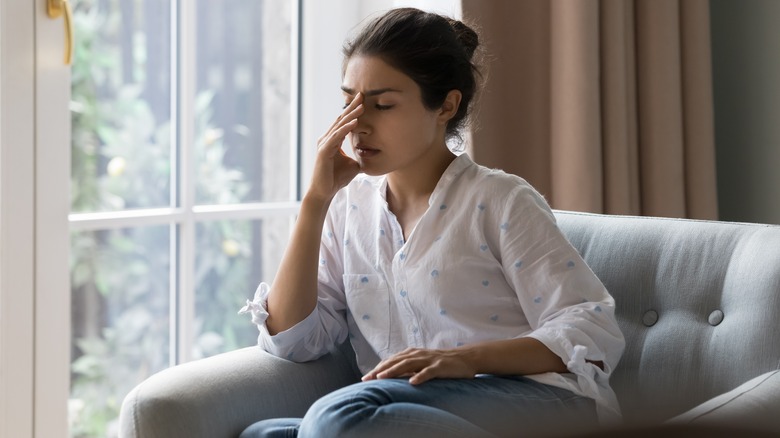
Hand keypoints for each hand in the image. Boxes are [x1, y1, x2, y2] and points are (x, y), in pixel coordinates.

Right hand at [307, 93, 363, 201]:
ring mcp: (324, 144)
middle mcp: (327, 139)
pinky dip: (345, 129)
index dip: (353, 111)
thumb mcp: (353, 165)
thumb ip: (359, 157)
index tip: (363, 100)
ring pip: (339, 126)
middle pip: (341, 119)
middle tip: (362, 94)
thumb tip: (372, 157)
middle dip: (352, 107)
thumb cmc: (336, 179)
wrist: (324, 192)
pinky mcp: (324, 151)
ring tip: (362, 106)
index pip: (344, 122)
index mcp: (333, 140)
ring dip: (351, 115)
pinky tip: (355, 122)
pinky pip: (336, 137)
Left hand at [362, 347, 476, 384]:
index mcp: (412, 353)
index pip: (392, 360)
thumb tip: (391, 376)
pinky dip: (420, 376)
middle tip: (368, 378)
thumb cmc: (441, 363)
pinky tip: (412, 382)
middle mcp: (418, 354)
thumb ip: (408, 368)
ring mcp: (429, 360)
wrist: (465, 358)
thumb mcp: (422, 364)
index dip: (378, 368)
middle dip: (380, 369)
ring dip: (394, 371)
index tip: (366, 377)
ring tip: (382, 378)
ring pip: (408, 364)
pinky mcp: (440, 366)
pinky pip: (428, 372)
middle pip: (396, 361)